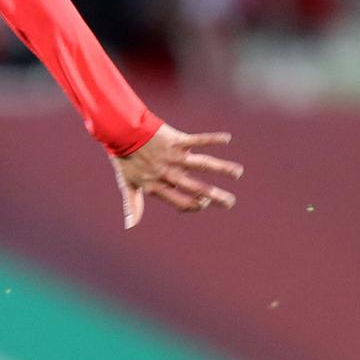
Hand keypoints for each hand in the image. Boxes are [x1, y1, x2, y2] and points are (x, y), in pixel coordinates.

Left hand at [113, 123, 242, 228]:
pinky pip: (197, 140)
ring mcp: (173, 156)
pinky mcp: (176, 140)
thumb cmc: (125, 160)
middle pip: (196, 187)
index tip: (205, 202)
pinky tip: (227, 139)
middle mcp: (167, 173)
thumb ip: (133, 205)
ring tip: (238, 172)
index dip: (195, 205)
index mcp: (157, 186)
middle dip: (215, 196)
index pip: (181, 202)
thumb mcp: (127, 184)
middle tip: (231, 202)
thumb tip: (130, 227)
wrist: (121, 132)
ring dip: (222, 168)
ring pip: (202, 164)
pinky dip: (212, 139)